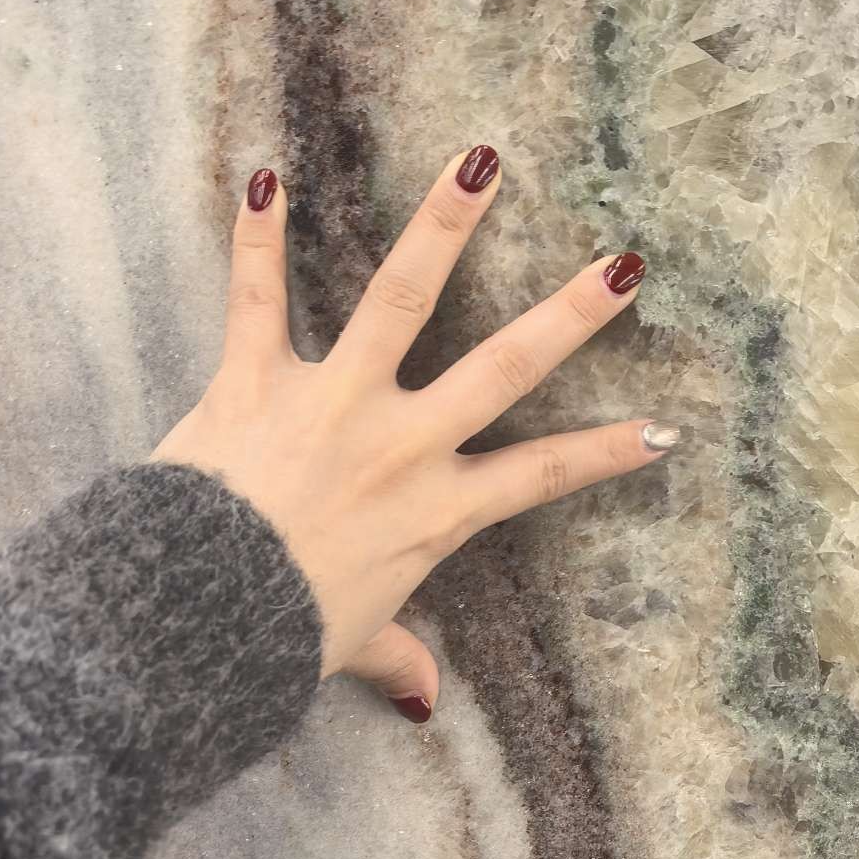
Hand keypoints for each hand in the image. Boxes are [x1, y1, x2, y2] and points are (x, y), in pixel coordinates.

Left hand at [152, 148, 677, 719]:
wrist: (192, 617)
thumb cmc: (274, 635)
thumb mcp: (351, 643)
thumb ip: (395, 657)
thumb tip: (425, 700)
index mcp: (434, 510)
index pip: (541, 475)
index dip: (607, 453)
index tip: (666, 428)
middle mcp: (401, 444)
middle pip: (504, 368)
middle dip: (572, 315)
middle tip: (623, 265)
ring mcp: (333, 401)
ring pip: (400, 299)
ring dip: (443, 224)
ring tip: (481, 159)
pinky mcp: (255, 379)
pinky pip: (255, 298)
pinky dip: (258, 238)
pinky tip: (264, 177)